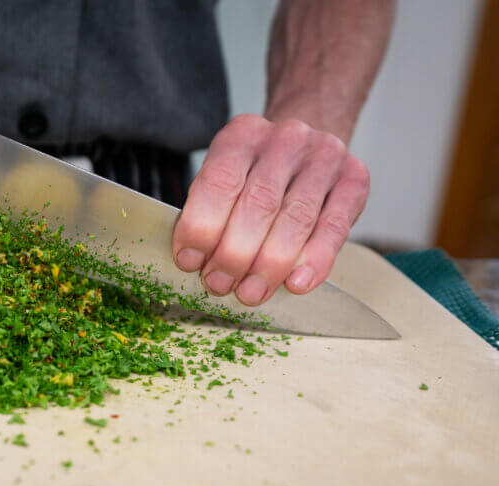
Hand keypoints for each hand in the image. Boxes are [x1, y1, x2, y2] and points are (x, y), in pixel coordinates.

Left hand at [172, 113, 369, 305]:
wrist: (306, 148)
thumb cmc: (255, 174)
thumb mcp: (225, 178)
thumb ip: (209, 212)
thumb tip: (194, 262)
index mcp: (242, 135)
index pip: (219, 182)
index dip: (201, 227)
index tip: (189, 261)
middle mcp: (286, 139)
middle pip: (258, 204)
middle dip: (234, 254)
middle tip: (219, 285)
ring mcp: (324, 157)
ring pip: (296, 219)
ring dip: (270, 266)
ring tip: (250, 293)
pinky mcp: (354, 180)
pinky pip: (334, 227)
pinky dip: (315, 261)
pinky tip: (297, 284)